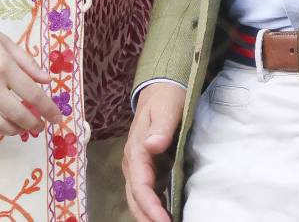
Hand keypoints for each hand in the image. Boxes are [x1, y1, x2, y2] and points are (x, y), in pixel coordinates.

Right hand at [0, 0, 62, 139]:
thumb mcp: (2, 40)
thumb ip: (26, 61)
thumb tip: (47, 80)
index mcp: (3, 64)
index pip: (33, 93)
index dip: (48, 109)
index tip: (57, 118)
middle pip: (16, 113)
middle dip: (32, 124)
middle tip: (38, 127)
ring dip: (11, 130)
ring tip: (18, 129)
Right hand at [123, 82, 184, 221]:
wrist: (159, 89)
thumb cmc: (165, 98)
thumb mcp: (166, 108)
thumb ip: (162, 128)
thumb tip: (153, 146)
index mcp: (136, 149)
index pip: (140, 185)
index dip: (151, 206)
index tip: (164, 221)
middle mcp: (132, 161)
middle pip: (135, 197)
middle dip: (147, 217)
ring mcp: (136, 166)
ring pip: (136, 197)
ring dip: (146, 215)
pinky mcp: (144, 168)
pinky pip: (144, 192)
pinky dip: (150, 207)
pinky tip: (162, 216)